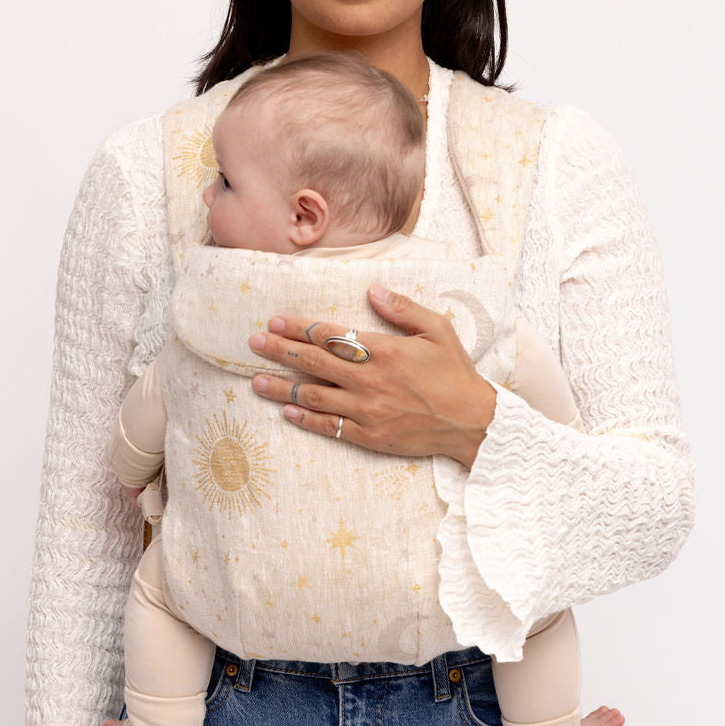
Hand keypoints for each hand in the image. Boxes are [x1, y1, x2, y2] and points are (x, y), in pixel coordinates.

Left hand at [249, 284, 497, 469]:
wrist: (472, 422)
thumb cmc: (456, 373)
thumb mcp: (437, 330)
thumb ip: (403, 308)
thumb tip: (372, 289)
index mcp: (383, 351)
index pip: (330, 335)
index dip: (298, 327)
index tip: (274, 322)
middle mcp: (369, 380)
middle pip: (312, 363)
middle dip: (279, 351)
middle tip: (252, 343)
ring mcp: (366, 411)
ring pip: (312, 397)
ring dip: (281, 388)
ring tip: (255, 381)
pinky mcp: (369, 436)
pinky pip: (329, 427)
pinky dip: (305, 419)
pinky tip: (287, 412)